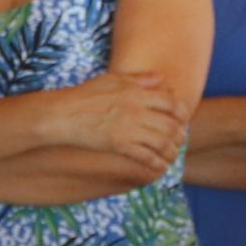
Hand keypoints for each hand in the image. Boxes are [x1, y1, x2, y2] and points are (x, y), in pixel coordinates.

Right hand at [60, 71, 189, 180]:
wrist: (63, 114)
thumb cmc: (85, 95)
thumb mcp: (113, 79)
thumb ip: (140, 79)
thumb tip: (161, 78)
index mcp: (137, 93)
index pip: (171, 103)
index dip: (182, 113)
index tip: (182, 119)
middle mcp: (136, 110)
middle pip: (171, 125)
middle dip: (180, 134)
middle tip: (180, 139)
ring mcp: (128, 128)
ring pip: (162, 142)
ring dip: (172, 150)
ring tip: (172, 154)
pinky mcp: (119, 145)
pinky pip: (146, 156)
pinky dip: (157, 163)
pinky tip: (160, 167)